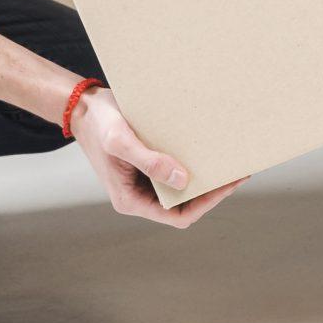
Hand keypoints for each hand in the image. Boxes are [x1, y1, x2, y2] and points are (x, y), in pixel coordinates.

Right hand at [66, 85, 244, 226]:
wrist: (84, 107)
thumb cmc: (99, 124)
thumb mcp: (121, 141)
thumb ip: (150, 162)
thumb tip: (183, 180)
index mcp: (131, 200)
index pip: (177, 216)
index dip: (205, 204)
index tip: (227, 185)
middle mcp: (140, 195)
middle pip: (184, 204)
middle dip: (211, 191)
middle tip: (238, 171)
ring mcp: (145, 181)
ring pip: (182, 188)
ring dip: (204, 177)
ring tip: (229, 162)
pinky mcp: (149, 164)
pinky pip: (176, 170)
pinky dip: (194, 163)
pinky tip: (209, 150)